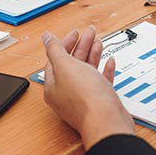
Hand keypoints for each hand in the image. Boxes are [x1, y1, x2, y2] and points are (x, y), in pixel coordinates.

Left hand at [42, 27, 134, 149]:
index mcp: (53, 85)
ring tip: (98, 42)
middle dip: (81, 46)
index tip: (75, 33)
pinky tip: (109, 62)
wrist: (107, 121)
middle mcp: (66, 93)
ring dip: (92, 55)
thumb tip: (46, 37)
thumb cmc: (85, 98)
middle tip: (90, 34)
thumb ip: (55, 50)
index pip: (55, 59)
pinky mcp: (99, 102)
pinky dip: (104, 71)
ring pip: (87, 72)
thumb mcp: (65, 66)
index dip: (65, 43)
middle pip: (72, 64)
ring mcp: (83, 99)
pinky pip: (101, 83)